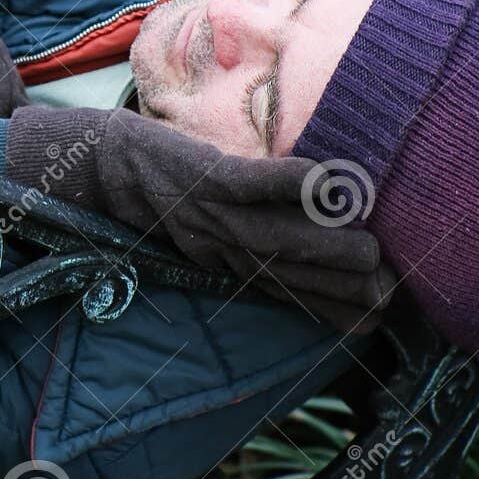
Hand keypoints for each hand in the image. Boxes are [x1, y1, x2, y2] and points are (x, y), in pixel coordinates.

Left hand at [5, 106, 395, 332]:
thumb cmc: (151, 186)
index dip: (332, 307)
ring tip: (372, 254)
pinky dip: (290, 183)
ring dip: (327, 247)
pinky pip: (250, 182)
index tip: (379, 317)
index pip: (284, 293)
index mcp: (219, 262)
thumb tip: (301, 238)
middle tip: (390, 294)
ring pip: (275, 238)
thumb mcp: (193, 228)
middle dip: (341, 288)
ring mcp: (207, 212)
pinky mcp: (198, 175)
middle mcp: (216, 246)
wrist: (88, 161)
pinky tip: (327, 182)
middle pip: (286, 274)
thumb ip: (239, 240)